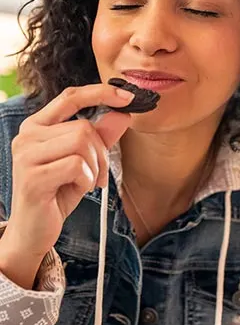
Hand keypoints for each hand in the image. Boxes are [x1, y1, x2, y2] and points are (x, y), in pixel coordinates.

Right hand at [5, 83, 133, 259]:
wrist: (34, 232)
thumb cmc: (57, 193)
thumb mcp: (85, 161)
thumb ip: (102, 136)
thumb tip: (123, 113)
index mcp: (37, 126)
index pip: (70, 96)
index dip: (100, 92)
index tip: (127, 96)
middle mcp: (27, 136)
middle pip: (83, 127)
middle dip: (101, 153)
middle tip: (98, 175)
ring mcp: (26, 156)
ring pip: (82, 142)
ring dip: (95, 167)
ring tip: (87, 182)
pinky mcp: (32, 177)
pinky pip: (77, 165)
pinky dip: (87, 180)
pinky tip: (78, 190)